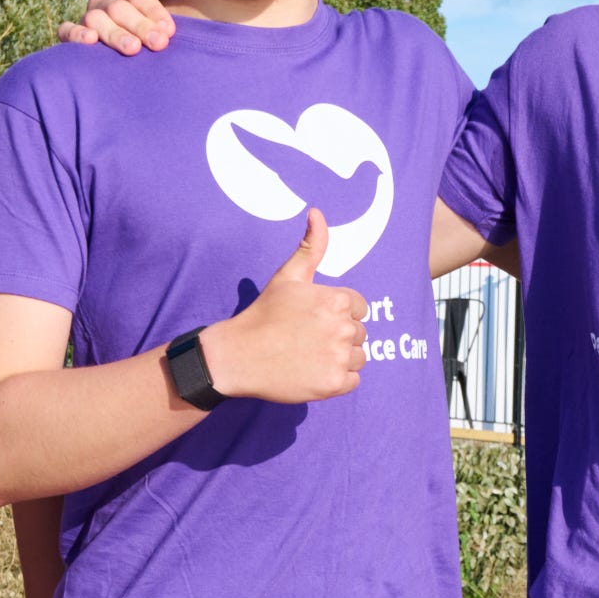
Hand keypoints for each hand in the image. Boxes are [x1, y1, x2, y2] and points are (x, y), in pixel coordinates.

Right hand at [60, 0, 176, 52]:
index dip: (153, 9)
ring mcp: (88, 18)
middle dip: (140, 25)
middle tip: (159, 43)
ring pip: (96, 19)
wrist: (143, 60)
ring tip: (133, 48)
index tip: (169, 30)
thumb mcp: (168, 1)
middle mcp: (104, 2)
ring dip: (115, 34)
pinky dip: (76, 34)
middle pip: (118, 8)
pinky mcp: (71, 35)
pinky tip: (91, 40)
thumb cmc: (156, 29)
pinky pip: (66, 30)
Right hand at [205, 211, 371, 401]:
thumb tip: (317, 212)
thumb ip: (311, 246)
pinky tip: (312, 371)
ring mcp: (339, 358)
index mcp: (337, 300)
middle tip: (307, 338)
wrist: (239, 356)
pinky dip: (337, 380)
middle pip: (359, 333)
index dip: (337, 313)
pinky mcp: (334, 385)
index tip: (313, 319)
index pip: (358, 308)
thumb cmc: (264, 314)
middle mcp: (343, 328)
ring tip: (309, 354)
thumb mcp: (288, 276)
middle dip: (338, 335)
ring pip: (358, 357)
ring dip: (340, 358)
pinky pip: (353, 381)